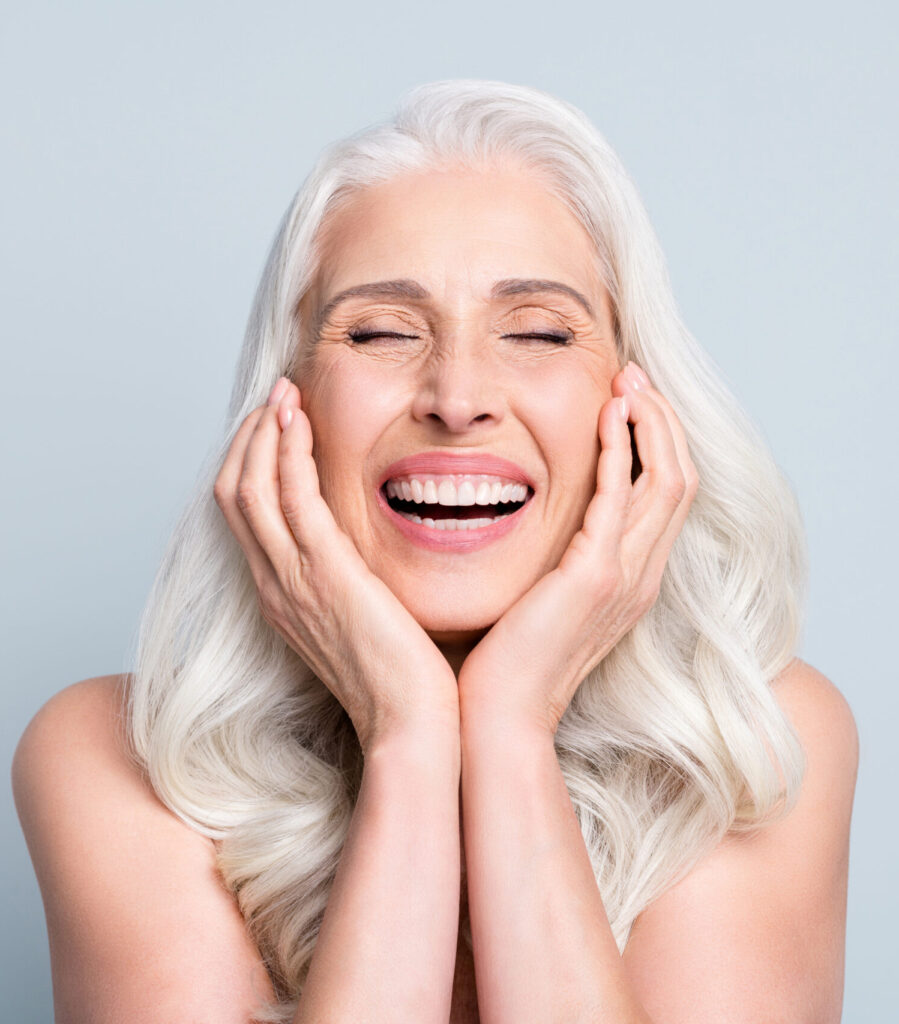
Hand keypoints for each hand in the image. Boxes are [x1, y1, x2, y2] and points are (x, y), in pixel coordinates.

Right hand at [213, 377, 459, 753]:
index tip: (277, 426)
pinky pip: (291, 499)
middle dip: (250, 439)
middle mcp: (275, 586)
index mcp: (283, 597)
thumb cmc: (401, 679)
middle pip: (234, 494)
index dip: (253, 464)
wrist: (410, 725)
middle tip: (275, 398)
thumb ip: (351, 585)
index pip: (246, 517)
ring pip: (251, 489)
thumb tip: (364, 556)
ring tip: (283, 394)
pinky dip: (288, 453)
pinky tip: (300, 421)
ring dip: (263, 434)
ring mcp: (292, 581)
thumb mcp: (363, 624)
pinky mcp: (324, 575)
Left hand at [457, 361, 697, 735]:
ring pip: (667, 480)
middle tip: (634, 376)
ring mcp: (625, 577)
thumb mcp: (545, 599)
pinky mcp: (595, 576)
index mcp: (632, 579)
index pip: (666, 496)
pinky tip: (606, 414)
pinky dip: (619, 449)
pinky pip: (620, 496)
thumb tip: (541, 523)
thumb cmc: (509, 661)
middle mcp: (641, 576)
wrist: (500, 716)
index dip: (658, 442)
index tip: (630, 400)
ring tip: (627, 381)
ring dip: (650, 423)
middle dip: (662, 420)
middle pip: (680, 478)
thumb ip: (558, 560)